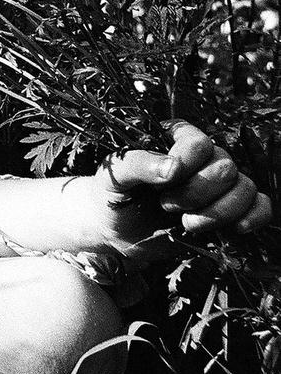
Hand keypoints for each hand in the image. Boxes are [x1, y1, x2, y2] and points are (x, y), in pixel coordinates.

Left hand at [93, 122, 271, 257]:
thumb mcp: (113, 176)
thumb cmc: (112, 195)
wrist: (116, 231)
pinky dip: (253, 218)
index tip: (161, 185)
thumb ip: (137, 164)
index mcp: (174, 142)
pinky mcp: (230, 211)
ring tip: (186, 224)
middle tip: (166, 206)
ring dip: (218, 212)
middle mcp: (202, 160)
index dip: (187, 164)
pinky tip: (233, 231)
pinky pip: (261, 206)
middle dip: (196, 193)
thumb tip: (174, 168)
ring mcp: (219, 186)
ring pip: (245, 188)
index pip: (199, 142)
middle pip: (224, 168)